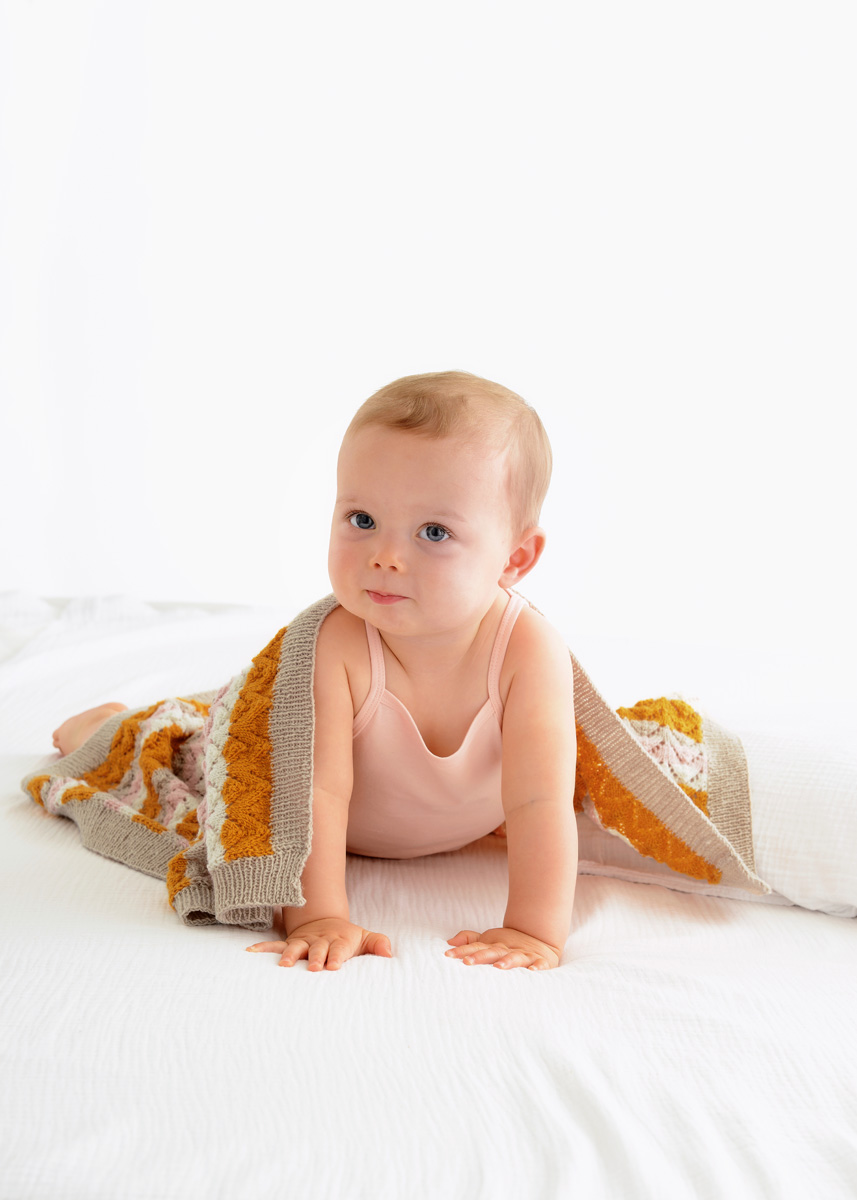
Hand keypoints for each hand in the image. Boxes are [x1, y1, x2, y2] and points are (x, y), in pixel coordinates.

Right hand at [246, 915, 392, 970]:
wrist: (326, 923)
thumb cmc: (347, 938)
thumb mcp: (364, 938)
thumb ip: (377, 944)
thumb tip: (389, 952)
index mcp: (338, 940)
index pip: (339, 949)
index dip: (336, 957)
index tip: (334, 967)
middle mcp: (320, 940)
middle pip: (317, 949)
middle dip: (315, 957)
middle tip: (314, 968)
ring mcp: (304, 941)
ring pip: (295, 947)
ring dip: (290, 955)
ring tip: (284, 965)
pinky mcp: (290, 943)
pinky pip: (275, 945)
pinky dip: (263, 948)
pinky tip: (250, 952)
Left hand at [444, 926, 559, 970]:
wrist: (541, 939)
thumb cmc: (509, 945)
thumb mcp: (489, 940)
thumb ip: (469, 941)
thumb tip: (449, 943)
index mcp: (494, 945)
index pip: (476, 946)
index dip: (462, 950)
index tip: (448, 954)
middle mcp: (508, 949)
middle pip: (493, 951)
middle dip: (480, 956)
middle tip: (467, 962)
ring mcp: (525, 955)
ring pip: (515, 957)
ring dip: (507, 961)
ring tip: (498, 967)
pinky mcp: (541, 961)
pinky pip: (540, 964)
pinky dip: (538, 967)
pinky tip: (532, 971)